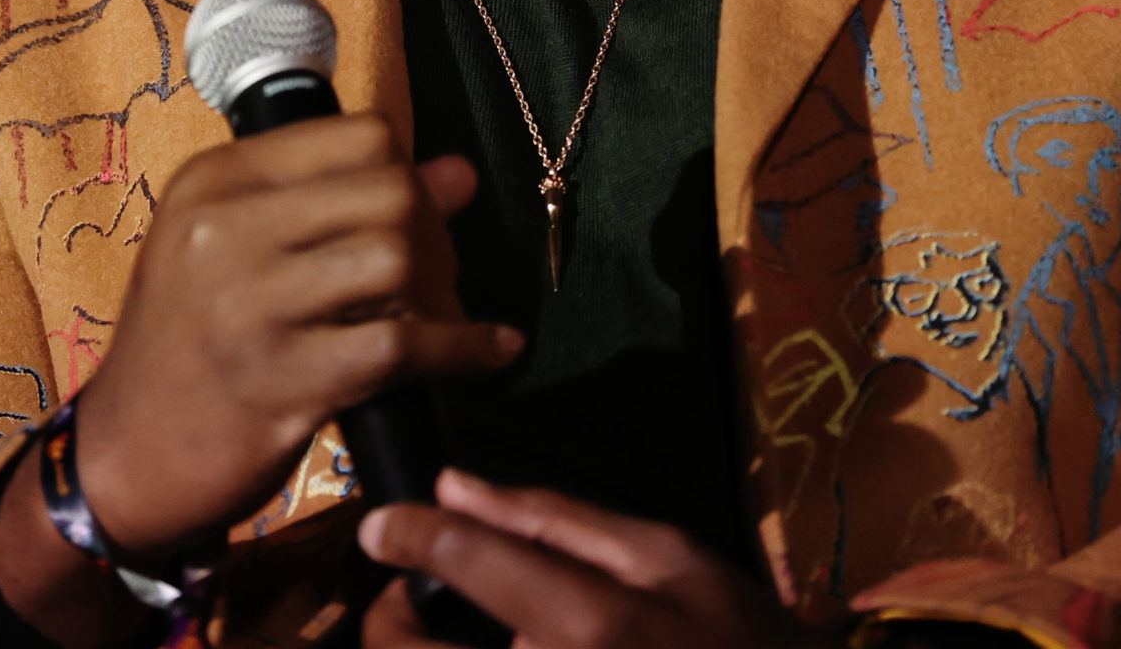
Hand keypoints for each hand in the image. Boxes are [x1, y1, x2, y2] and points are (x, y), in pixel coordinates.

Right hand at [83, 119, 518, 550]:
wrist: (127, 453)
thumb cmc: (190, 342)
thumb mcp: (234, 248)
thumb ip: (338, 202)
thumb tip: (460, 174)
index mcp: (213, 181)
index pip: (360, 136)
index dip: (407, 173)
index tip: (409, 213)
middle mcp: (224, 231)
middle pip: (389, 192)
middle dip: (433, 233)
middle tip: (433, 276)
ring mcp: (252, 307)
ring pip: (398, 261)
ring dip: (442, 292)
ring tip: (437, 317)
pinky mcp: (286, 380)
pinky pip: (405, 346)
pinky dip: (465, 348)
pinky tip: (490, 352)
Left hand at [360, 470, 822, 648]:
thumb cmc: (738, 639)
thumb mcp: (668, 557)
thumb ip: (555, 518)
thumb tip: (455, 486)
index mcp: (587, 622)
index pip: (462, 560)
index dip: (406, 533)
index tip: (382, 526)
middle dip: (392, 622)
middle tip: (414, 605)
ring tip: (450, 638)